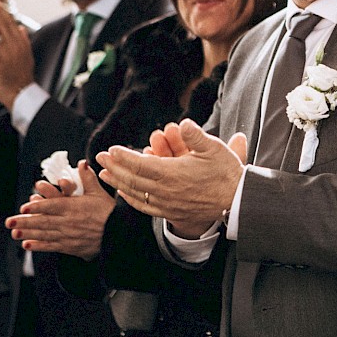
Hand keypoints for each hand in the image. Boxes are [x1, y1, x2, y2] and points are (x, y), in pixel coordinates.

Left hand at [0, 0, 33, 109]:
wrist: (21, 95)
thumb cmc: (20, 78)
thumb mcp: (25, 57)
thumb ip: (23, 42)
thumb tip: (22, 28)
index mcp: (21, 43)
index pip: (9, 22)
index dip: (0, 10)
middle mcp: (16, 45)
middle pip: (2, 22)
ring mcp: (8, 53)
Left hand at [5, 162, 115, 259]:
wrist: (118, 235)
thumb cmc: (109, 213)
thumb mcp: (99, 193)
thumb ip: (88, 178)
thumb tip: (82, 163)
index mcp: (74, 207)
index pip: (52, 206)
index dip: (37, 206)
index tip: (24, 207)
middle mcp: (69, 222)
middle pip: (44, 221)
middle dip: (25, 221)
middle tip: (9, 221)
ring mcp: (69, 235)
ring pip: (45, 233)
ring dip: (28, 233)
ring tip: (14, 232)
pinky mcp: (71, 246)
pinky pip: (52, 246)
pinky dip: (39, 246)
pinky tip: (28, 244)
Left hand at [97, 119, 245, 237]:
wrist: (236, 201)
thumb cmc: (226, 173)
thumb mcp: (214, 148)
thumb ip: (196, 135)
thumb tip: (183, 123)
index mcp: (174, 174)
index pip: (141, 165)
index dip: (124, 157)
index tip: (111, 149)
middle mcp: (166, 191)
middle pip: (133, 179)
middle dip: (115, 167)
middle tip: (100, 158)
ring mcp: (167, 203)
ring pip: (136, 194)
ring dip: (118, 182)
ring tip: (105, 174)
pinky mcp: (171, 213)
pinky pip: (145, 207)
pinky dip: (131, 199)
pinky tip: (124, 194)